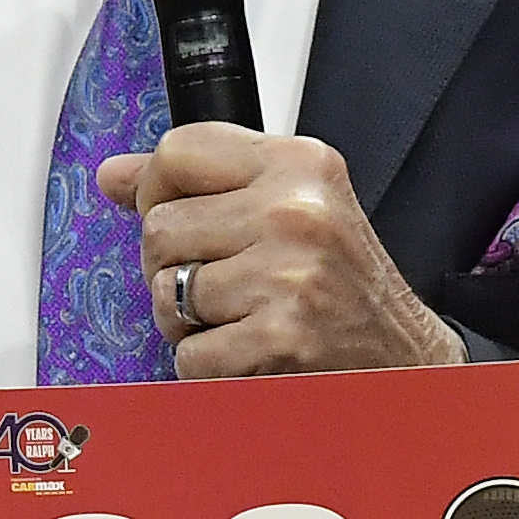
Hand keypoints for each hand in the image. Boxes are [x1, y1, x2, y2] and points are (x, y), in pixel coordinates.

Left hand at [105, 126, 465, 377]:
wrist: (404, 364)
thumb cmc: (342, 288)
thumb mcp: (287, 208)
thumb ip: (202, 185)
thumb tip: (113, 175)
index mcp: (299, 164)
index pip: (176, 150)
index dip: (156, 191)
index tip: (179, 217)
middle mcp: (295, 211)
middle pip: (159, 226)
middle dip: (172, 267)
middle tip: (222, 285)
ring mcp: (288, 275)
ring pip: (166, 292)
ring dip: (188, 322)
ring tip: (240, 320)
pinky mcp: (279, 337)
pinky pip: (188, 354)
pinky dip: (209, 367)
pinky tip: (252, 354)